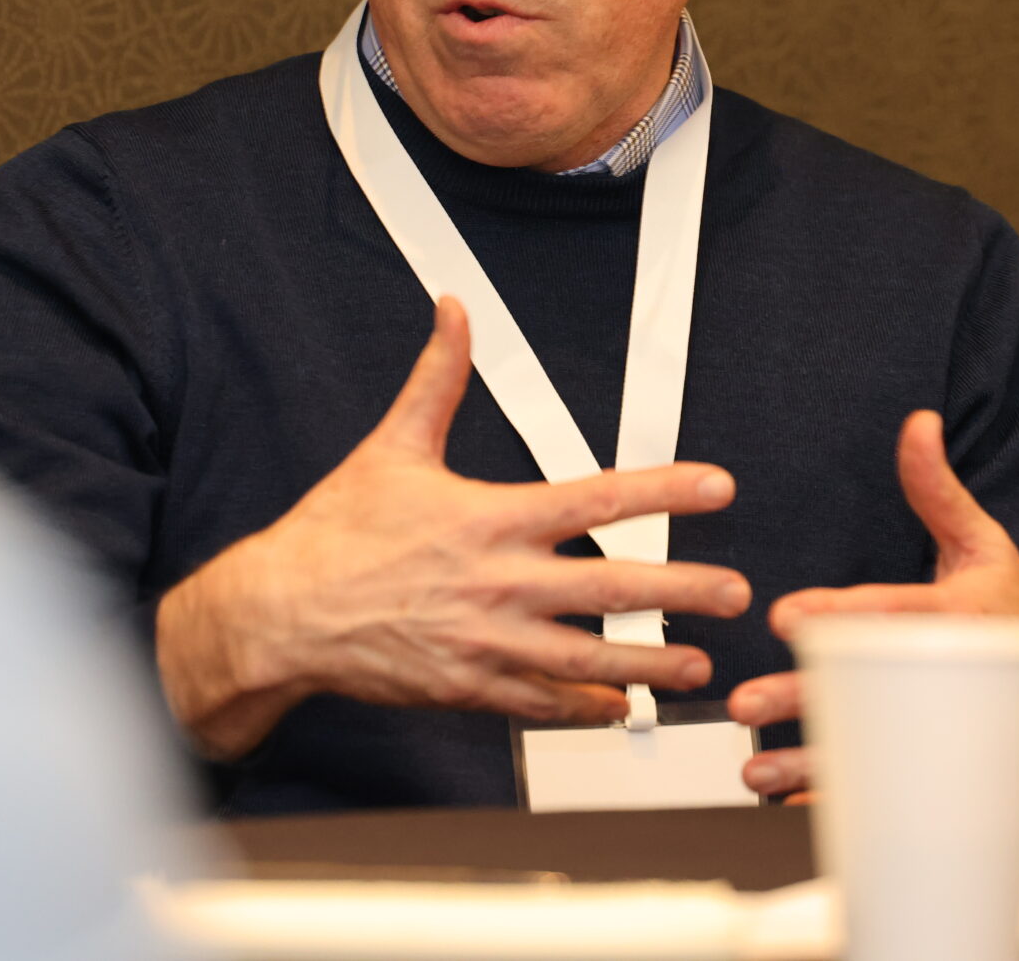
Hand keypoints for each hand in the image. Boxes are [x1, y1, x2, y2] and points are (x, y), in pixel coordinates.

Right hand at [156, 297, 752, 760]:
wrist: (280, 613)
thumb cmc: (336, 532)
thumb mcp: (392, 447)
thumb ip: (437, 379)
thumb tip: (453, 310)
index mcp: (489, 517)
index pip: (598, 496)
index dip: (666, 490)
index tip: (719, 487)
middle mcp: (497, 581)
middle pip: (611, 586)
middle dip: (682, 590)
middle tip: (737, 593)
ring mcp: (485, 641)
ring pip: (587, 657)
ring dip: (650, 662)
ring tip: (700, 666)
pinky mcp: (466, 688)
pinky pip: (540, 703)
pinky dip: (584, 707)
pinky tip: (621, 706)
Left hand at [727, 409, 1018, 799]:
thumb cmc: (1018, 612)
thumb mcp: (985, 543)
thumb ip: (938, 488)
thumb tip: (915, 423)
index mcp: (960, 617)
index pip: (892, 613)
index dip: (840, 614)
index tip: (787, 618)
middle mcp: (950, 677)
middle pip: (867, 691)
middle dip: (805, 700)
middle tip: (747, 703)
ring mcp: (945, 730)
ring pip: (870, 754)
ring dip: (809, 765)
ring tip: (755, 770)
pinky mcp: (942, 767)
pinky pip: (887, 792)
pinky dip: (841, 803)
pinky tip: (789, 803)